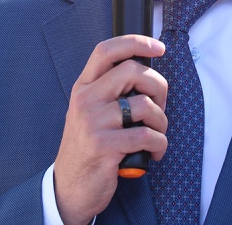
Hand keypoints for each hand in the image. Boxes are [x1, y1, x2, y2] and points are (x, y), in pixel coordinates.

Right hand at [53, 35, 167, 224]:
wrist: (69, 188)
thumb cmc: (88, 148)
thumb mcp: (90, 112)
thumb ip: (110, 91)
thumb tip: (147, 74)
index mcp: (83, 87)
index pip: (106, 50)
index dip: (135, 42)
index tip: (158, 47)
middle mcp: (85, 100)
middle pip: (133, 71)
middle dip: (159, 87)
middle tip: (160, 107)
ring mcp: (93, 122)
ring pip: (145, 106)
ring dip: (162, 122)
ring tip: (157, 135)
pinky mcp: (104, 146)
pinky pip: (147, 135)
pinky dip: (160, 144)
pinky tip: (154, 153)